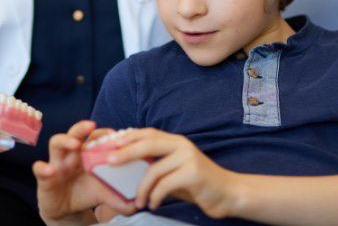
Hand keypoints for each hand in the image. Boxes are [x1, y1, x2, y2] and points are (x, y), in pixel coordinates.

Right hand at [33, 121, 135, 220]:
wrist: (66, 210)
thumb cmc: (85, 193)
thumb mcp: (102, 194)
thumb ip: (117, 197)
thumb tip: (136, 204)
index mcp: (87, 154)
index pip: (94, 136)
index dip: (103, 132)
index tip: (114, 134)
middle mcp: (71, 154)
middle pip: (74, 133)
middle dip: (81, 127)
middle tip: (91, 124)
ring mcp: (57, 163)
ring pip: (56, 143)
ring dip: (65, 140)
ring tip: (74, 144)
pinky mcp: (45, 177)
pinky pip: (39, 169)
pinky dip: (43, 168)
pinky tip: (49, 170)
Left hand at [109, 128, 239, 218]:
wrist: (228, 193)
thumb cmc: (197, 183)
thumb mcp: (175, 170)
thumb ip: (157, 164)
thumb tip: (127, 164)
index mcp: (175, 140)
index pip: (147, 133)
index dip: (128, 136)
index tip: (110, 143)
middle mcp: (181, 144)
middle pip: (148, 143)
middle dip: (126, 151)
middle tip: (110, 161)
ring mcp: (188, 157)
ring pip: (155, 169)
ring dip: (141, 187)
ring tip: (137, 200)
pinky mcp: (194, 173)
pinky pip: (165, 184)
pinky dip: (155, 196)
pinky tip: (153, 204)